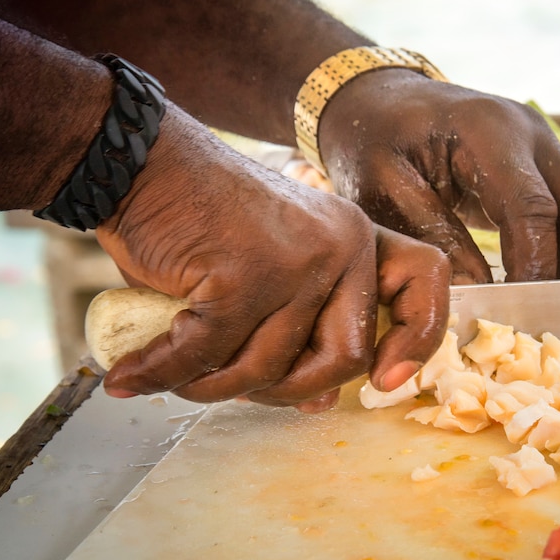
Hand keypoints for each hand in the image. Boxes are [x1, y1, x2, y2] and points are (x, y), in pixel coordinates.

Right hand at [95, 104, 450, 411]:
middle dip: (291, 391)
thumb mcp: (270, 269)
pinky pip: (209, 355)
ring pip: (272, 367)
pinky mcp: (247, 276)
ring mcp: (298, 260)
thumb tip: (325, 400)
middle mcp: (341, 244)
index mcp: (355, 237)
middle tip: (240, 387)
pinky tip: (133, 375)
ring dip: (214, 388)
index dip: (419, 338)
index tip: (387, 381)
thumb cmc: (198, 218)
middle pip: (348, 356)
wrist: (137, 159)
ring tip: (175, 377)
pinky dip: (165, 373)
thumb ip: (303, 327)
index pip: (426, 280)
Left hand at [317, 69, 559, 282]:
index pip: (533, 208)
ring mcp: (549, 143)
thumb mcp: (382, 188)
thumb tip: (477, 290)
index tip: (527, 310)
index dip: (538, 265)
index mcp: (487, 132)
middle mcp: (531, 132)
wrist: (380, 99)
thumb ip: (432, 234)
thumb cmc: (372, 141)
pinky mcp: (554, 159)